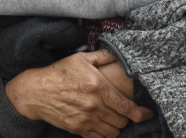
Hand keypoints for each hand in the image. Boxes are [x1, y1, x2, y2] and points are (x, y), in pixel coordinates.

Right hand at [5, 50, 153, 137]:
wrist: (37, 91)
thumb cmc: (59, 72)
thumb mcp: (80, 58)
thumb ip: (102, 57)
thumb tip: (118, 56)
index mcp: (97, 86)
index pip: (126, 106)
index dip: (141, 113)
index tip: (148, 113)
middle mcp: (93, 105)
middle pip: (122, 121)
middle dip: (128, 118)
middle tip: (126, 111)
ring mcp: (86, 119)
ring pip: (113, 132)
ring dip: (118, 127)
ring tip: (116, 118)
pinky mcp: (78, 129)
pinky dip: (106, 135)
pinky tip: (105, 126)